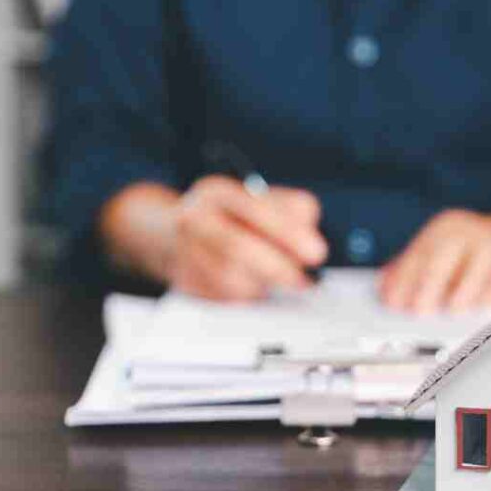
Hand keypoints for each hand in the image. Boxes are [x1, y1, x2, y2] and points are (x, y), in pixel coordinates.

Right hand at [167, 175, 327, 300]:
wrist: (174, 233)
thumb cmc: (232, 218)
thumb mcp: (261, 200)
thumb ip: (293, 211)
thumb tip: (312, 241)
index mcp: (218, 192)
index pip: (256, 209)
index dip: (290, 233)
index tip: (317, 253)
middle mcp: (195, 218)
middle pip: (237, 247)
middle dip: (279, 268)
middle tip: (304, 280)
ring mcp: (184, 251)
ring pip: (229, 278)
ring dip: (261, 286)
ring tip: (276, 282)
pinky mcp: (183, 281)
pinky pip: (221, 298)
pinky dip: (245, 297)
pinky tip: (254, 288)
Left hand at [378, 210, 490, 313]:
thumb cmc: (472, 250)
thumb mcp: (442, 249)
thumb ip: (411, 266)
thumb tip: (384, 287)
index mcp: (445, 227)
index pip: (419, 252)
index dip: (403, 278)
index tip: (392, 302)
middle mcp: (468, 230)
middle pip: (444, 255)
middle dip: (429, 284)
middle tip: (419, 311)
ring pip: (476, 268)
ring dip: (463, 292)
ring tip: (452, 310)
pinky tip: (480, 307)